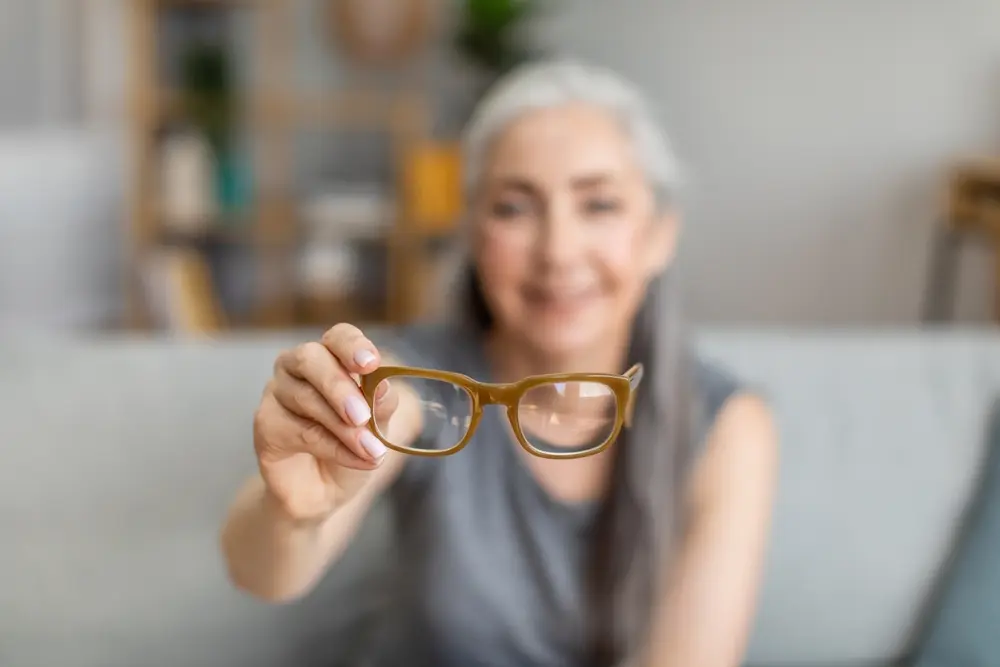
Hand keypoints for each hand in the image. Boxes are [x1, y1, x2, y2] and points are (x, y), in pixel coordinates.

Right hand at [252, 324, 400, 521]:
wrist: (325, 491)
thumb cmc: (352, 446)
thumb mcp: (378, 427)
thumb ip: (381, 405)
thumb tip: (383, 384)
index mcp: (330, 356)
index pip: (338, 336)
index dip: (353, 346)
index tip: (370, 364)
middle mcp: (298, 367)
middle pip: (311, 358)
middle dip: (340, 387)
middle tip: (363, 416)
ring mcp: (277, 392)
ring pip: (305, 397)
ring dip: (343, 427)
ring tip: (372, 451)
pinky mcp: (265, 423)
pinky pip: (296, 429)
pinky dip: (330, 447)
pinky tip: (354, 459)